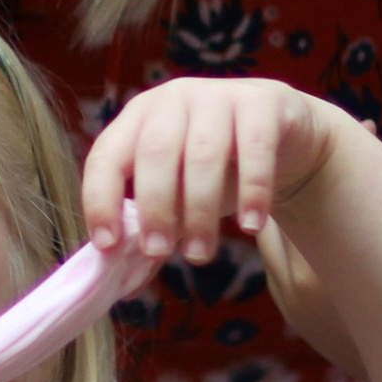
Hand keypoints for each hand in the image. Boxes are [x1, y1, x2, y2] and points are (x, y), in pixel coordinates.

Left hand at [81, 78, 342, 264]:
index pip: (106, 156)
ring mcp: (218, 95)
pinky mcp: (262, 103)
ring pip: (203, 154)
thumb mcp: (179, 195)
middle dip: (155, 209)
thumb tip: (123, 286)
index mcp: (138, 117)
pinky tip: (251, 225)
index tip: (109, 245)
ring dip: (199, 210)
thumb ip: (153, 230)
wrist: (280, 134)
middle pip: (155, 153)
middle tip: (160, 252)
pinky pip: (256, 149)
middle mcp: (172, 99)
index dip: (101, 200)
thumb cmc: (215, 168)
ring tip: (201, 254)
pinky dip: (252, 191)